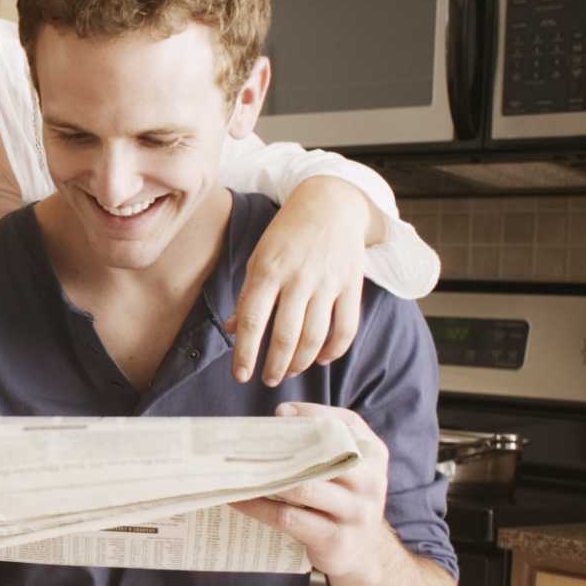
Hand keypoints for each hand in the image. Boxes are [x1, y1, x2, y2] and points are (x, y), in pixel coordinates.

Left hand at [230, 177, 369, 383]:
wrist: (330, 205)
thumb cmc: (287, 235)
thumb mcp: (259, 258)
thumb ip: (248, 295)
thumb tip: (233, 329)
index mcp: (268, 270)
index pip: (251, 320)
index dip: (245, 352)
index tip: (241, 375)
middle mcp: (298, 278)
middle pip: (285, 335)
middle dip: (274, 366)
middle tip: (267, 379)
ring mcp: (328, 282)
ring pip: (315, 337)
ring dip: (300, 362)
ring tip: (289, 370)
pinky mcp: (352, 285)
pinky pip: (346, 328)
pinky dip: (334, 350)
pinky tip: (320, 359)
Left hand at [231, 404, 395, 584]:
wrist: (362, 554)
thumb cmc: (342, 498)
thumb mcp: (344, 465)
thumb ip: (322, 437)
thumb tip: (283, 413)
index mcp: (373, 455)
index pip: (344, 424)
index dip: (312, 414)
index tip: (279, 413)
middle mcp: (371, 482)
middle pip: (322, 456)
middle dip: (282, 448)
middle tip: (248, 443)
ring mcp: (356, 513)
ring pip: (303, 489)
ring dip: (265, 478)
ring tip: (235, 470)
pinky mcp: (336, 540)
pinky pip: (289, 517)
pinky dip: (259, 507)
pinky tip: (238, 499)